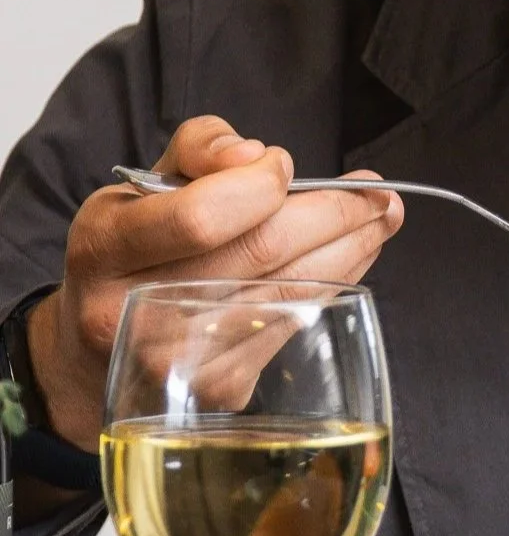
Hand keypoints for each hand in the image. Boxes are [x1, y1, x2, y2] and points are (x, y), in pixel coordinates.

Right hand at [27, 115, 403, 451]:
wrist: (98, 347)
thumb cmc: (140, 245)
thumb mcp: (148, 182)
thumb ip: (200, 147)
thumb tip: (253, 156)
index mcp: (106, 248)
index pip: (201, 215)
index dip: (259, 185)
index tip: (283, 166)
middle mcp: (132, 313)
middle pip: (261, 253)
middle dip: (336, 214)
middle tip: (378, 191)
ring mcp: (178, 362)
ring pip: (292, 290)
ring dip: (353, 247)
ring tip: (384, 217)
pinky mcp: (219, 388)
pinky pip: (296, 322)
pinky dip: (336, 283)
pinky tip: (356, 256)